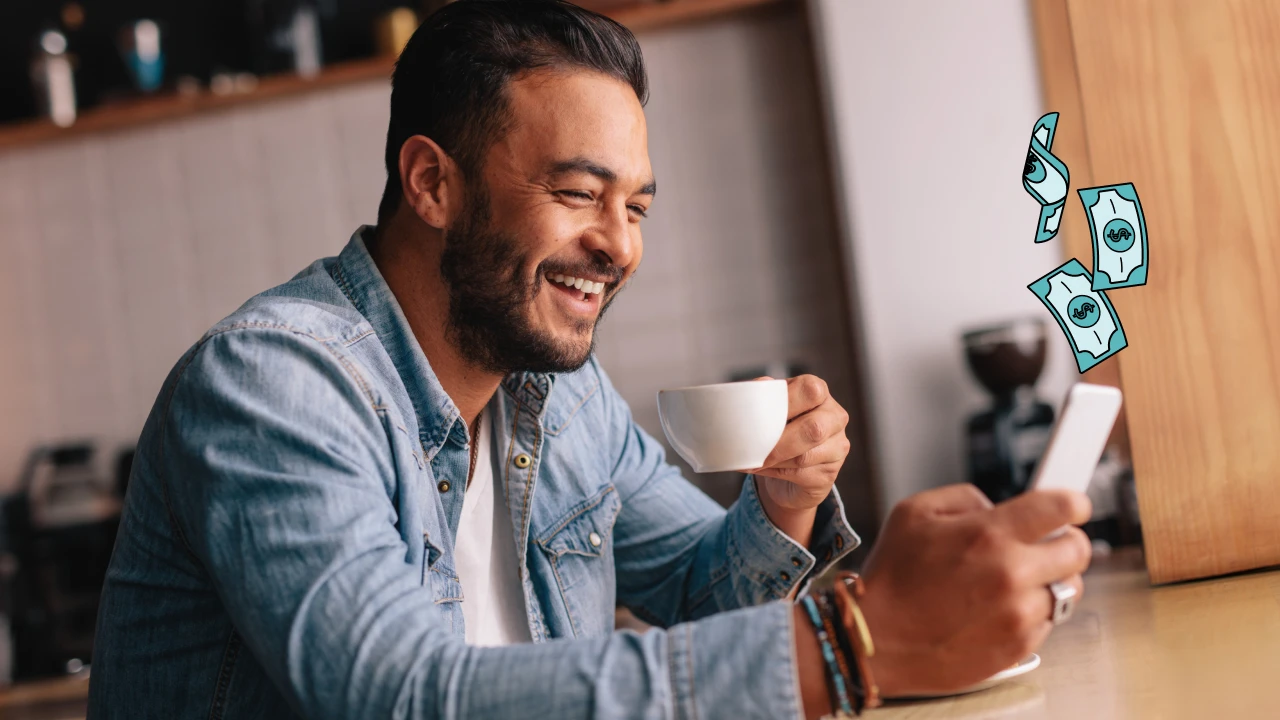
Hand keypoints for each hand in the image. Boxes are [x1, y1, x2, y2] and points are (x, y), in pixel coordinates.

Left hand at [748, 375, 849, 511]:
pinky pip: (801, 475)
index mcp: (820, 393)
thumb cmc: (778, 428)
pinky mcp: (830, 473)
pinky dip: (774, 473)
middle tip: (751, 449)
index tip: (761, 416)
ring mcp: (838, 446)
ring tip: (751, 459)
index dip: (785, 403)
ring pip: (804, 457)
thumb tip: (750, 392)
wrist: (786, 466)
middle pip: (813, 429)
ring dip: (772, 460)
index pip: (810, 391)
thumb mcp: (769, 408)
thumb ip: (761, 395)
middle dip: (778, 443)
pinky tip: (762, 468)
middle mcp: (835, 417)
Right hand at [855, 485, 1091, 696]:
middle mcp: (1010, 574)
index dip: (1072, 503)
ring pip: (1068, 590)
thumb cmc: (891, 578)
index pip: (1062, 508)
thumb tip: (997, 506)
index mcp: (987, 534)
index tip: (1072, 507)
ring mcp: (1018, 614)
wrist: (875, 640)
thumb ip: (964, 497)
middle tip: (1043, 545)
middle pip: (1077, 550)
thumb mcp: (913, 513)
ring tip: (1013, 582)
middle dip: (1064, 542)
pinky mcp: (1019, 646)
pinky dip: (1031, 613)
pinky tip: (998, 609)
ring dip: (1047, 581)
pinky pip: (1048, 623)